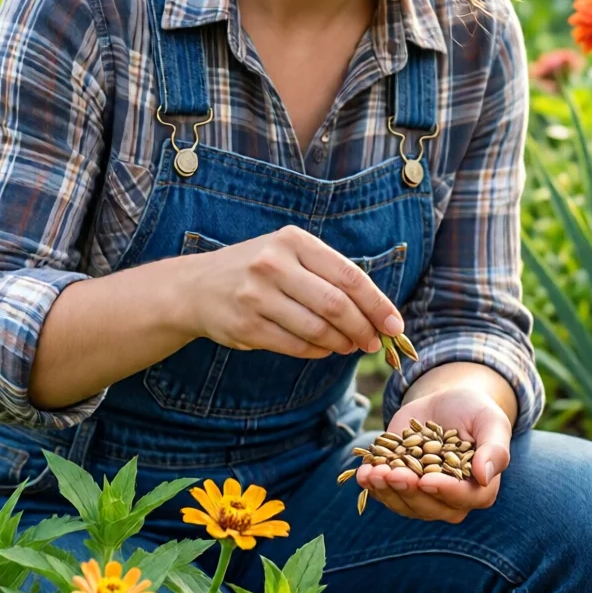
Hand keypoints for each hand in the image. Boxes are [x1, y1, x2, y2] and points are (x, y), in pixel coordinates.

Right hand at [185, 225, 402, 359]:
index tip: (395, 325)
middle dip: (363, 328)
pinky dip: (317, 351)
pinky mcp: (246, 326)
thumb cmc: (258, 271)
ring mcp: (257, 295)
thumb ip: (329, 275)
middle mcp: (273, 264)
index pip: (349, 275)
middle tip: (374, 343)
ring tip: (349, 346)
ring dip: (341, 343)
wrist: (196, 287)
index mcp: (293, 241)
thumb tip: (377, 313)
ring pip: (317, 328)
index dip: (377, 304)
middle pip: (336, 305)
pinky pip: (295, 345)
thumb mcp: (289, 255)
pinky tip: (323, 349)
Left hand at [355, 385, 513, 522]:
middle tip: (392, 473)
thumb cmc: (474, 411)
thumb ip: (494, 448)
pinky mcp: (400, 486)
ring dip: (386, 491)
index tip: (426, 480)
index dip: (445, 491)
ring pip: (404, 505)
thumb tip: (485, 477)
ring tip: (372, 473)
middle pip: (431, 506)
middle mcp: (451, 499)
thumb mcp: (490, 421)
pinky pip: (386, 494)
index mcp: (480, 488)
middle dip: (409, 491)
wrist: (444, 402)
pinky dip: (373, 486)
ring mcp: (423, 495)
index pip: (465, 497)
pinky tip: (363, 473)